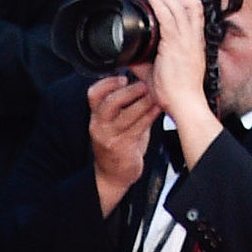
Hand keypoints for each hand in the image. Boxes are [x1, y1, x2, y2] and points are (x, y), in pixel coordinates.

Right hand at [86, 67, 158, 211]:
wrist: (113, 174)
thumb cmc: (118, 144)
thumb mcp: (114, 122)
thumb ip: (122, 104)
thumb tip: (140, 79)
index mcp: (96, 116)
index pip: (94, 94)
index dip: (108, 83)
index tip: (123, 78)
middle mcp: (99, 126)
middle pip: (110, 102)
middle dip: (130, 91)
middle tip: (144, 84)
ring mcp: (109, 137)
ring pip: (127, 114)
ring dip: (144, 102)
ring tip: (155, 95)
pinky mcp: (122, 146)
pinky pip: (138, 127)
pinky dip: (150, 115)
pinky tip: (157, 109)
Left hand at [143, 0, 222, 158]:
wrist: (185, 104)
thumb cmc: (177, 95)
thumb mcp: (159, 74)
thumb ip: (146, 63)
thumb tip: (130, 58)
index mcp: (194, 45)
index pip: (195, 14)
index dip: (184, 2)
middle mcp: (194, 39)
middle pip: (191, 5)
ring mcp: (186, 40)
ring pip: (180, 7)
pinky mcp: (176, 44)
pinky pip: (169, 17)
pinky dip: (160, 3)